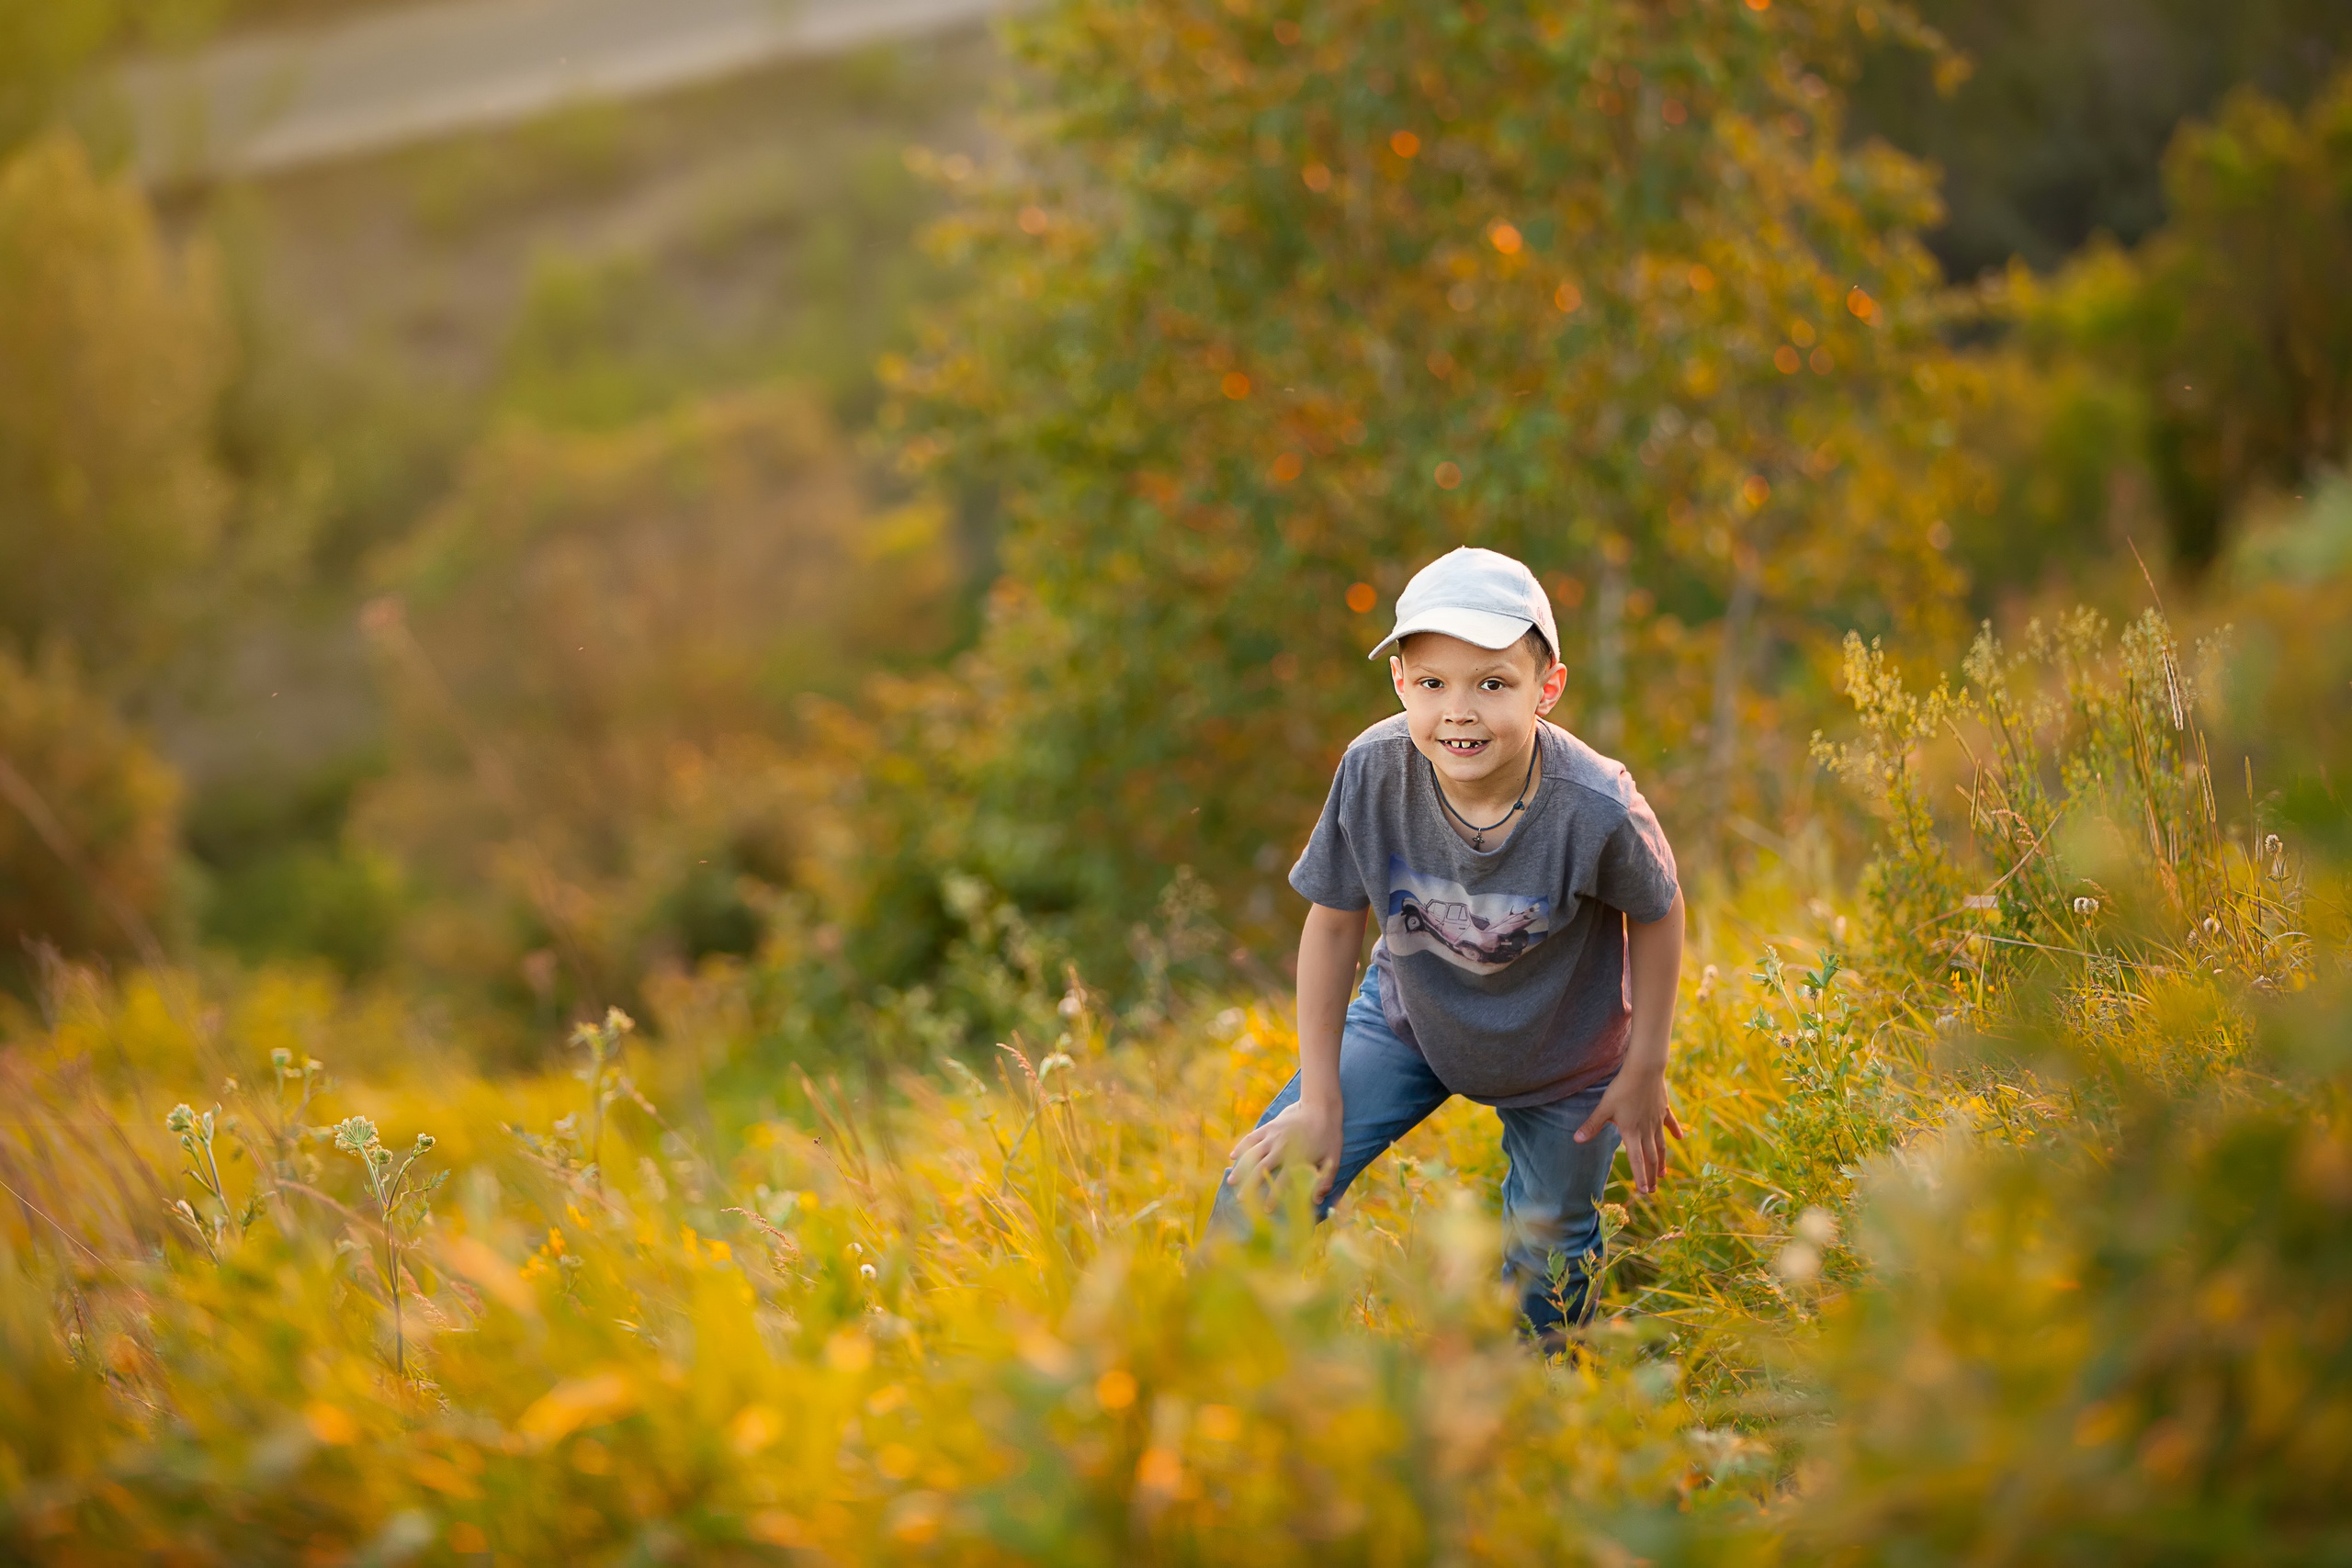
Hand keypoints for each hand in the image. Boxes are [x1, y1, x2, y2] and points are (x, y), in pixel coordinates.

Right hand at [1225, 1098, 1342, 1204]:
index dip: (1273, 1198)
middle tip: (1240, 1199)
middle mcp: (1280, 1148)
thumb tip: (1316, 1201)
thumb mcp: (1332, 1159)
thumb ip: (1325, 1181)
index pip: (1281, 1183)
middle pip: (1260, 1170)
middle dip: (1249, 1186)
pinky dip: (1241, 1147)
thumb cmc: (1329, 1135)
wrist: (1320, 1106)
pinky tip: (1233, 1155)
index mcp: (1296, 1158)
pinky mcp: (1269, 1126)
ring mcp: (1272, 1136)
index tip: (1266, 1210)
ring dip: (1240, 1168)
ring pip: (1251, 1154)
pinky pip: (1251, 1138)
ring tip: (1231, 1180)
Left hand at [1574, 1069, 1684, 1195]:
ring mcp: (1657, 1121)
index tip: (1645, 1191)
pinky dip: (1675, 1132)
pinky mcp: (1664, 1110)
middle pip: (1651, 1157)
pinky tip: (1680, 1138)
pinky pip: (1671, 1124)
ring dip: (1662, 1161)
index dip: (1640, 1177)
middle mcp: (1647, 1130)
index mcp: (1631, 1132)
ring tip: (1663, 1173)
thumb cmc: (1622, 1089)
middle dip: (1651, 1175)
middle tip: (1653, 1190)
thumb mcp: (1604, 1107)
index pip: (1637, 1160)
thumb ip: (1592, 1125)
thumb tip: (1576, 1140)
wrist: (1644, 1070)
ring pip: (1661, 1145)